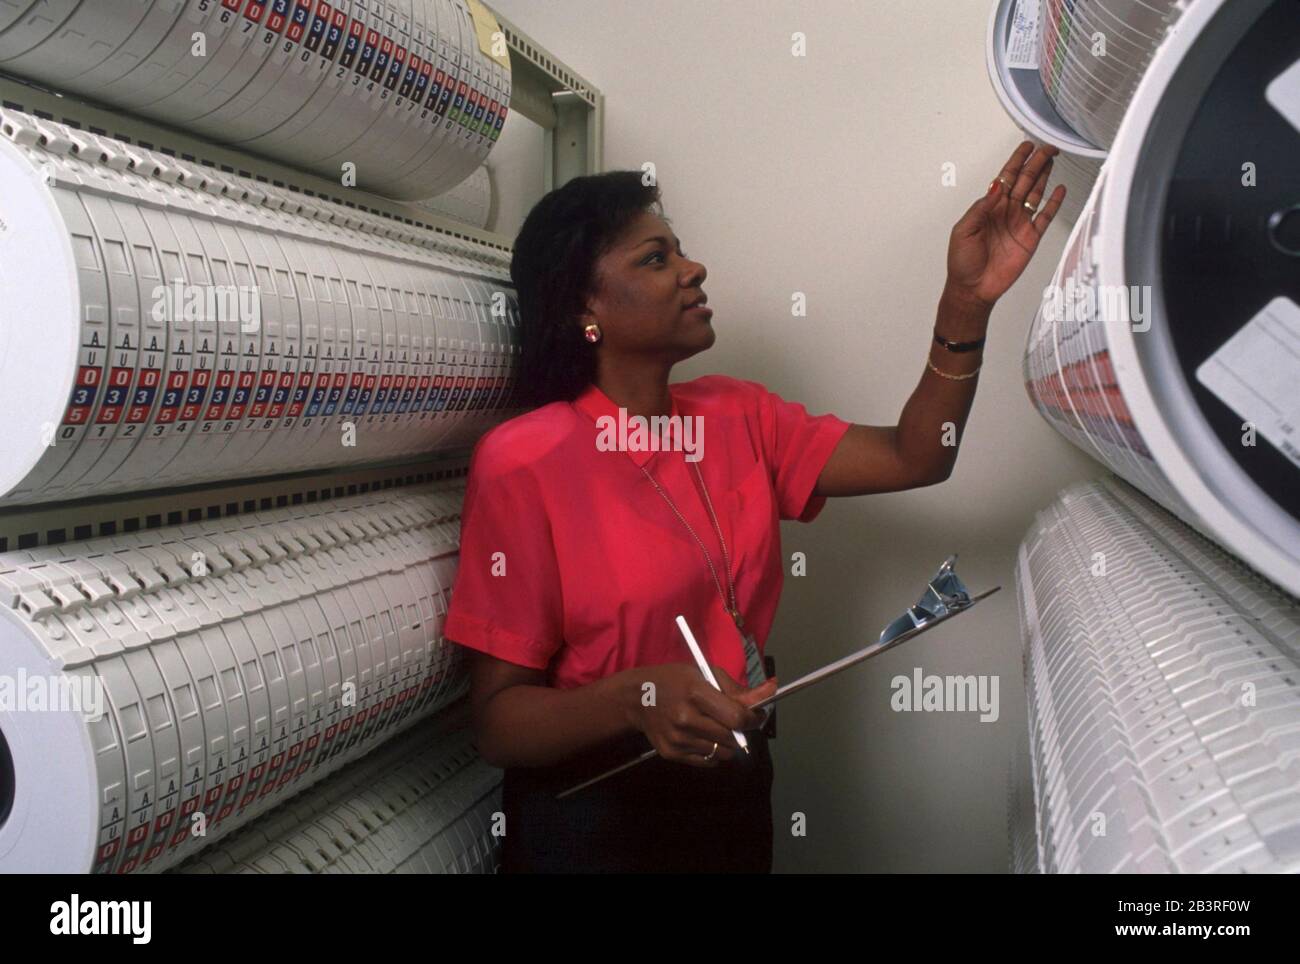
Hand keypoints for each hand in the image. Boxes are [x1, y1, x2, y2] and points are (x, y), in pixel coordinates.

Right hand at [627, 663, 777, 767]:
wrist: (636, 698)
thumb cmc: (674, 680)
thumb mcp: (704, 673)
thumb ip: (737, 689)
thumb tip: (771, 691)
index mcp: (695, 693)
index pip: (736, 718)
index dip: (752, 719)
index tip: (756, 716)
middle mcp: (685, 719)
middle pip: (732, 738)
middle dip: (740, 731)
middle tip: (735, 721)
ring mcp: (677, 739)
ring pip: (722, 753)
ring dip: (726, 742)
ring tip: (715, 727)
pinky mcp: (672, 754)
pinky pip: (708, 761)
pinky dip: (712, 751)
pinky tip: (702, 736)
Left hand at [945, 141, 1065, 308]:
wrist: (973, 288)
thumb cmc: (962, 262)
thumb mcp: (963, 231)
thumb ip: (980, 208)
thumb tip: (995, 188)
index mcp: (989, 207)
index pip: (1005, 178)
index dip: (1016, 161)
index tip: (1026, 146)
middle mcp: (1006, 212)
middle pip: (1024, 180)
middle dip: (1035, 162)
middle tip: (1047, 147)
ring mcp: (1019, 224)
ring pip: (1035, 193)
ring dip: (1044, 176)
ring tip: (1052, 159)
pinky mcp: (1030, 238)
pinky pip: (1045, 217)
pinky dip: (1054, 203)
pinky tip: (1060, 189)